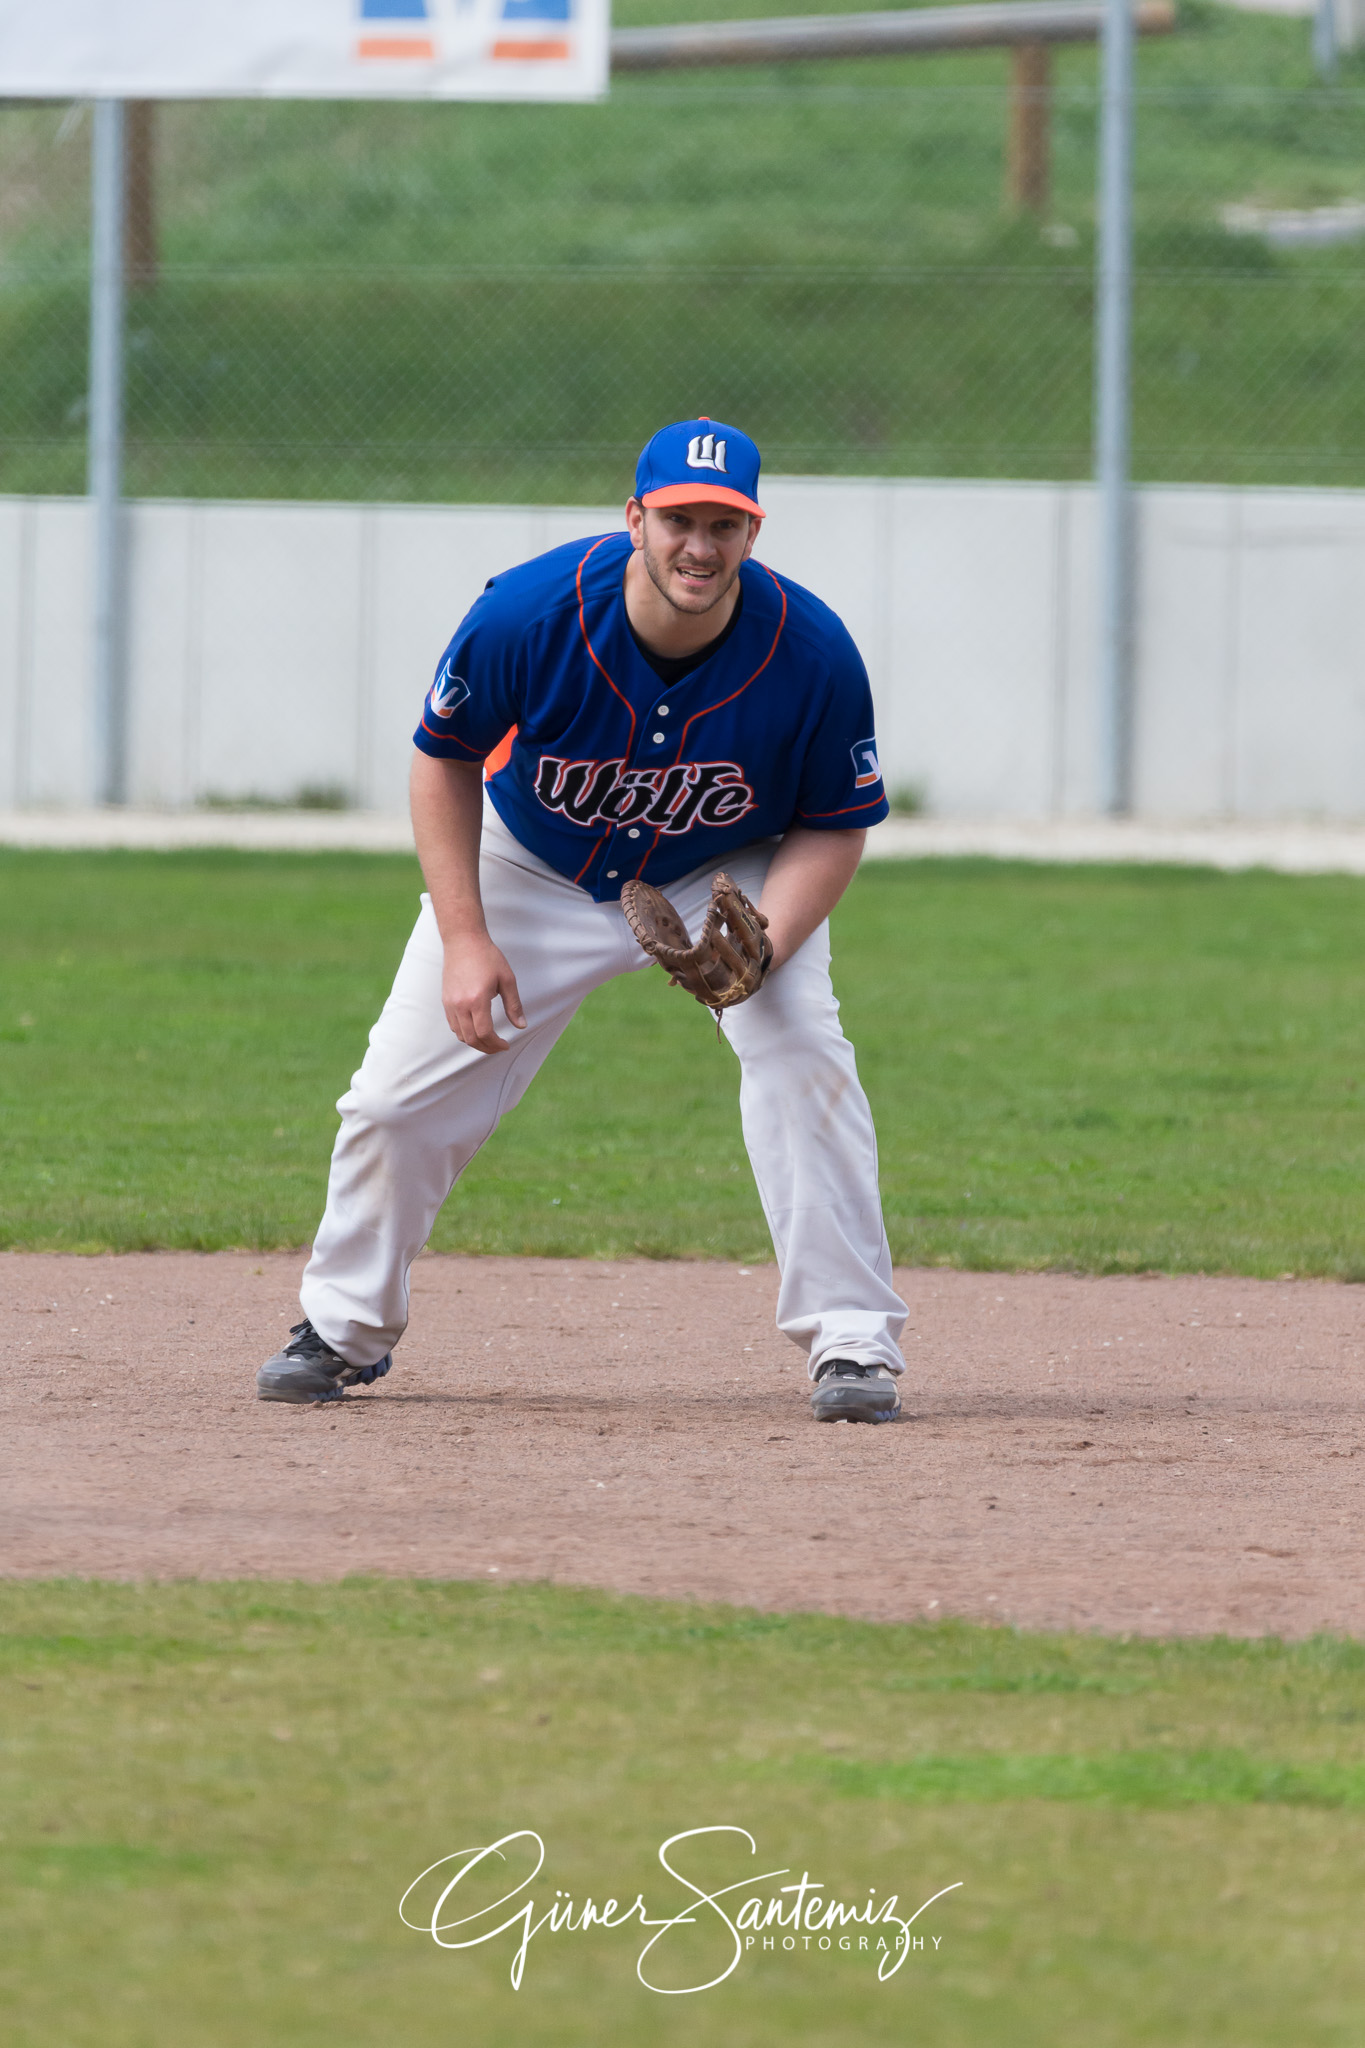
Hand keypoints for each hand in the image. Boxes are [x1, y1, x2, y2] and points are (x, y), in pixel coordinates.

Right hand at [442, 932, 526, 1053]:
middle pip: (471, 1038)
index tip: (506, 1045)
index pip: (484, 1033)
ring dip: (475, 1042)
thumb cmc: (487, 956)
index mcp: (477, 1000)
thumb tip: (521, 1025)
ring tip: (489, 1040)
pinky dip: (464, 1032)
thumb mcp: (507, 980)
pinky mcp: (445, 1000)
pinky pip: (453, 1025)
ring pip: (460, 1034)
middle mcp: (460, 1004)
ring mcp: (450, 1003)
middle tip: (499, 1047)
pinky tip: (476, 1028)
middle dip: (486, 1048)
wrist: (463, 940)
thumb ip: (514, 1005)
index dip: (496, 1044)